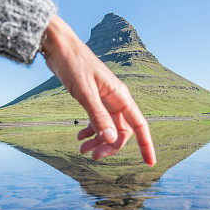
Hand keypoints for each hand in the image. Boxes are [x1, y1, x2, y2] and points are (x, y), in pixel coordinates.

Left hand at [40, 15, 155, 165]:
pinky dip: (90, 132)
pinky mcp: (92, 99)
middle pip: (121, 131)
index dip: (146, 145)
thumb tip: (112, 140)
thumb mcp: (85, 93)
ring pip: (108, 128)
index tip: (150, 163)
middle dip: (110, 146)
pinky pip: (97, 121)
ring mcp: (104, 100)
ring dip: (98, 142)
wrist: (59, 47)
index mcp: (120, 96)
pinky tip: (79, 137)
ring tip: (82, 151)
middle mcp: (116, 100)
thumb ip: (98, 116)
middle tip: (93, 157)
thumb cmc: (73, 64)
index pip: (139, 125)